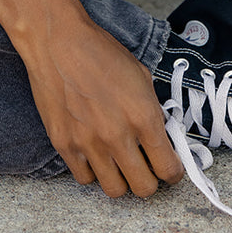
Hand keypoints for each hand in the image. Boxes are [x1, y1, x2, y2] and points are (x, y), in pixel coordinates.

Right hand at [20, 8, 184, 198]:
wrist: (58, 41)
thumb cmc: (100, 51)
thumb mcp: (140, 75)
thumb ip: (152, 109)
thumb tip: (160, 134)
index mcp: (143, 116)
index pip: (168, 169)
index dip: (173, 172)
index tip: (170, 169)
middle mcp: (118, 136)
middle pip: (144, 189)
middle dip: (150, 180)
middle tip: (146, 167)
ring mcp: (89, 143)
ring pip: (115, 190)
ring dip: (121, 179)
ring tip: (119, 162)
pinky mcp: (64, 145)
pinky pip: (85, 178)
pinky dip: (92, 171)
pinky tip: (94, 153)